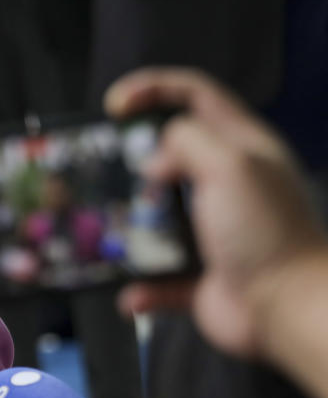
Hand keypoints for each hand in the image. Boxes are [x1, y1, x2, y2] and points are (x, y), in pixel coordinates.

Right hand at [109, 68, 324, 359]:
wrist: (287, 308)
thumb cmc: (266, 232)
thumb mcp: (231, 165)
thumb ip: (187, 142)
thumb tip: (153, 162)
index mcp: (241, 148)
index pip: (195, 96)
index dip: (152, 89)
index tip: (115, 105)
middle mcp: (225, 185)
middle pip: (168, 157)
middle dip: (133, 164)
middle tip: (109, 172)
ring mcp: (210, 230)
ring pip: (154, 218)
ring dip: (130, 228)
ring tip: (111, 230)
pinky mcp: (198, 274)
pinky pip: (156, 276)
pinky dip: (140, 287)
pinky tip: (131, 293)